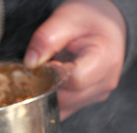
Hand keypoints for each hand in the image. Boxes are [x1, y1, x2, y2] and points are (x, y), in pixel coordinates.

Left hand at [24, 0, 125, 119]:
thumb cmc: (88, 20)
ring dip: (47, 94)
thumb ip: (46, 39)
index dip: (54, 74)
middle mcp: (105, 82)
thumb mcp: (67, 19)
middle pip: (66, 98)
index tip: (48, 61)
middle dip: (46, 86)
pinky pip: (64, 109)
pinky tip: (49, 83)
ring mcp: (97, 94)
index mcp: (105, 59)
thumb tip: (30, 63)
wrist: (104, 26)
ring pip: (63, 107)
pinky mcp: (88, 101)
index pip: (75, 80)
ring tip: (47, 72)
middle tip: (41, 68)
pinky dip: (50, 100)